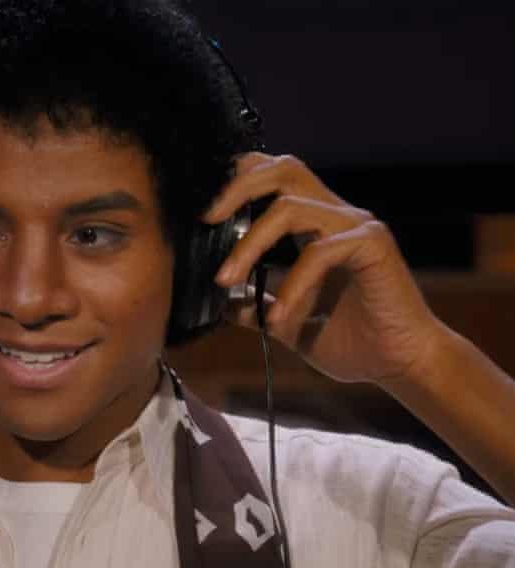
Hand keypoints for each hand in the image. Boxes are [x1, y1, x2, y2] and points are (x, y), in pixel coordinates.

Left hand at [204, 152, 441, 385]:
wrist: (398, 365)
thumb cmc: (349, 341)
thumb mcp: (286, 323)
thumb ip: (256, 306)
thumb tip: (221, 302)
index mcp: (313, 225)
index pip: (273, 178)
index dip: (236, 184)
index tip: (202, 216)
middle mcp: (334, 216)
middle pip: (283, 169)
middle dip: (238, 188)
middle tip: (206, 220)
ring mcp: (356, 226)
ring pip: (291, 207)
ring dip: (250, 244)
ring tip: (225, 281)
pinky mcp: (373, 245)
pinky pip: (318, 252)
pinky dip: (291, 287)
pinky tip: (276, 320)